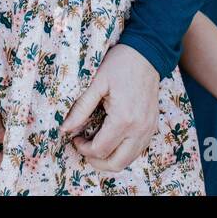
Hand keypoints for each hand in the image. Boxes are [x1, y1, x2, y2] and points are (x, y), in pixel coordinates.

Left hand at [60, 43, 159, 171]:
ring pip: (128, 160)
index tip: (75, 138)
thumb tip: (64, 129)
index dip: (83, 148)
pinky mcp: (152, 126)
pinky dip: (122, 152)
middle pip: (116, 163)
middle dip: (96, 161)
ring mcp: (148, 129)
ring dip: (110, 159)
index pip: (100, 149)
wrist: (147, 54)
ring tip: (96, 145)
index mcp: (124, 119)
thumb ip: (81, 108)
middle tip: (84, 148)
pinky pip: (137, 150)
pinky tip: (111, 140)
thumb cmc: (120, 64)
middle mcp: (139, 129)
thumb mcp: (96, 83)